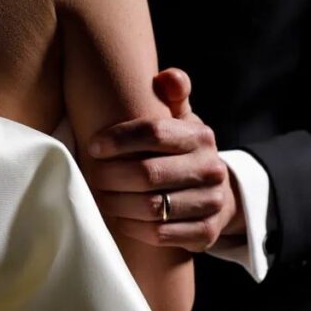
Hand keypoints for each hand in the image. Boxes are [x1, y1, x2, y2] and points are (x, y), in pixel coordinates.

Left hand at [86, 67, 245, 253]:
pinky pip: (159, 234)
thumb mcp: (183, 122)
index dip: (118, 139)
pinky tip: (119, 218)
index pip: (154, 132)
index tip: (93, 146)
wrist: (218, 197)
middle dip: (111, 175)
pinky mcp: (206, 234)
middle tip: (92, 176)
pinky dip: (132, 227)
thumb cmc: (185, 154)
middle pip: (148, 173)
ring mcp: (210, 203)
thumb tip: (168, 76)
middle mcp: (210, 169)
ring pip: (151, 207)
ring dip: (117, 203)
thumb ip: (173, 95)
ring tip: (100, 197)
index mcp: (201, 137)